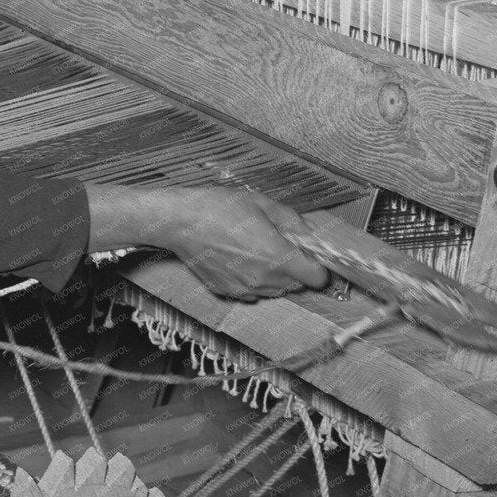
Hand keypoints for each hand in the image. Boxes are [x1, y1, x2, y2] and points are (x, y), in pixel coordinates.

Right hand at [85, 183, 328, 302]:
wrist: (179, 222)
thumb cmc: (218, 208)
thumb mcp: (261, 203)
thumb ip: (292, 220)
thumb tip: (310, 232)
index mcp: (278, 257)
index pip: (317, 278)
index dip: (317, 265)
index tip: (308, 254)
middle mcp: (264, 279)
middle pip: (297, 285)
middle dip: (294, 268)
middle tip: (278, 245)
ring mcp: (244, 289)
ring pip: (274, 290)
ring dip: (273, 276)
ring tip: (254, 251)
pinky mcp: (226, 292)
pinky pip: (251, 293)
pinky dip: (251, 280)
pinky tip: (237, 259)